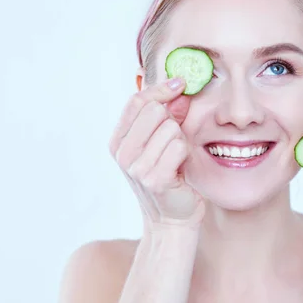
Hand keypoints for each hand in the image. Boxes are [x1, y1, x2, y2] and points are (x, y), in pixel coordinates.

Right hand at [108, 77, 204, 228]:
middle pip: (153, 110)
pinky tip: (180, 168)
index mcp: (118, 141)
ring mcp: (136, 167)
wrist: (173, 218)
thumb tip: (180, 90)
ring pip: (170, 128)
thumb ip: (169, 115)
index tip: (180, 84)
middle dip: (172, 120)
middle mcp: (122, 154)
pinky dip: (185, 154)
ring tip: (175, 159)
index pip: (136, 101)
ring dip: (180, 140)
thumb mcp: (162, 143)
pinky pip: (178, 146)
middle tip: (174, 140)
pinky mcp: (154, 178)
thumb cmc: (170, 177)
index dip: (160, 89)